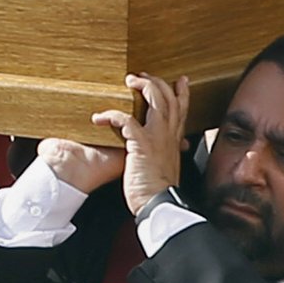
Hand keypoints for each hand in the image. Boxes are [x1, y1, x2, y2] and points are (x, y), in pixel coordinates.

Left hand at [90, 73, 188, 217]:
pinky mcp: (141, 145)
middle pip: (169, 97)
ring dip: (142, 87)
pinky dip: (113, 115)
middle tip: (141, 77)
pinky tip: (101, 118)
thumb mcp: (167, 168)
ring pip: (155, 99)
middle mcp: (169, 135)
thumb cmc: (159, 192)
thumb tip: (168, 152)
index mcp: (174, 141)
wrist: (158, 205)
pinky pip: (127, 120)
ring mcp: (157, 138)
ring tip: (129, 82)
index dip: (181, 92)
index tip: (179, 80)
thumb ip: (167, 155)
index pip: (181, 109)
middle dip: (155, 82)